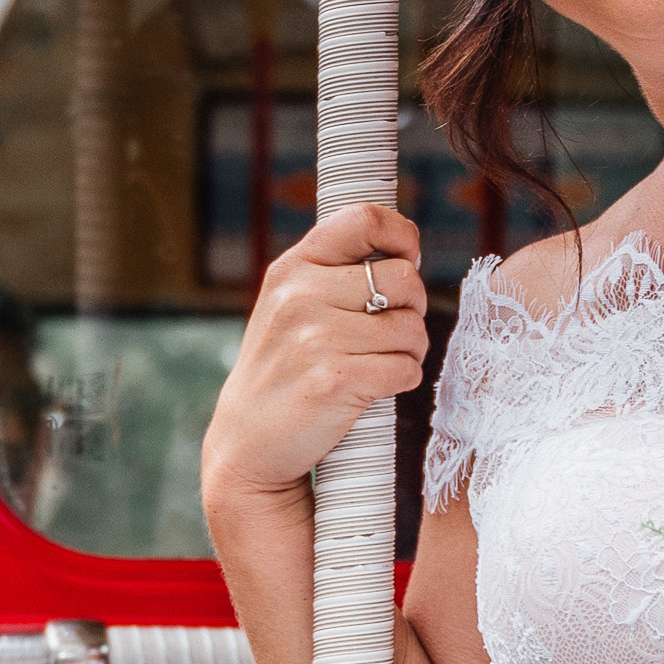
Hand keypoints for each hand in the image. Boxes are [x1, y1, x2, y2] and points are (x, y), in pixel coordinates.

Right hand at [200, 203, 428, 518]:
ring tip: (379, 364)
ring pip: (413, 328)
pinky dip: (403, 381)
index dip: (402, 235)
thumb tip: (406, 251)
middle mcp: (301, 295)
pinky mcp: (336, 380)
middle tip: (392, 332)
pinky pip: (407, 369)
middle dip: (414, 308)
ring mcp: (316, 338)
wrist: (249, 446)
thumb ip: (333, 273)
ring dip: (411, 351)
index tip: (407, 260)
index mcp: (292, 268)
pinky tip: (375, 388)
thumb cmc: (283, 373)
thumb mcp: (290, 307)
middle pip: (406, 279)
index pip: (363, 218)